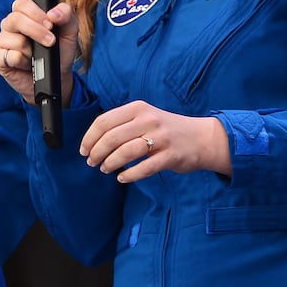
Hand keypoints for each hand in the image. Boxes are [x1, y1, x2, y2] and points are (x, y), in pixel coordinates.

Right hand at [0, 0, 78, 106]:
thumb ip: (66, 15)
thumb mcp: (69, 32)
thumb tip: (53, 13)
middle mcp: (10, 25)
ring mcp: (1, 41)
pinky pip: (8, 56)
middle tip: (51, 41)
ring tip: (37, 56)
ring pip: (14, 39)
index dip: (35, 12)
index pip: (21, 3)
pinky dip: (21, 61)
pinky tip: (26, 64)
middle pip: (15, 19)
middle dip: (36, 31)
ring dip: (31, 50)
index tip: (50, 24)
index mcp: (24, 15)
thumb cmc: (59, 52)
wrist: (56, 78)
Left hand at [80, 100, 231, 181]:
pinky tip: (122, 178)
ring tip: (105, 169)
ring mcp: (161, 138)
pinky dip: (130, 175)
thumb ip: (122, 124)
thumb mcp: (145, 117)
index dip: (89, 138)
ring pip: (126, 152)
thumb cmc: (166, 130)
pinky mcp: (171, 156)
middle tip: (92, 162)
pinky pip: (145, 167)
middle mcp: (149, 120)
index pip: (104, 121)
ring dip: (110, 163)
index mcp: (138, 108)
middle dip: (97, 152)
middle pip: (112, 137)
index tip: (83, 150)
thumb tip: (93, 140)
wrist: (202, 138)